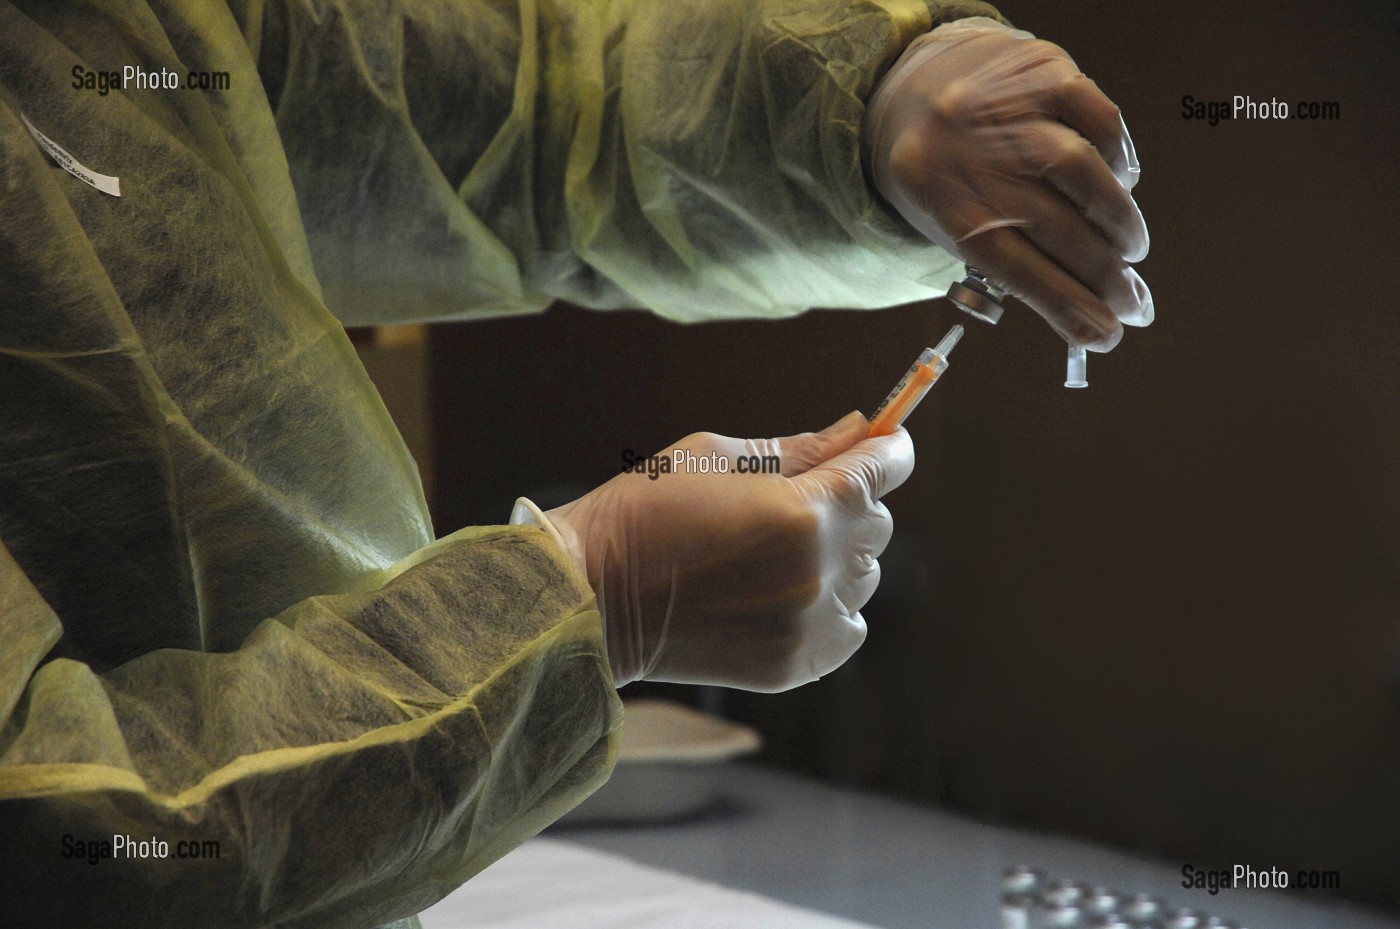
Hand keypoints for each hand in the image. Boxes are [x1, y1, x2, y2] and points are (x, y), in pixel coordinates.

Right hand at [544, 412, 912, 691]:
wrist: (592, 597)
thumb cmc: (643, 511)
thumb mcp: (715, 457)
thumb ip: (799, 448)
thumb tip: (857, 430)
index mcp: (802, 510)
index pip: (882, 469)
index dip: (887, 449)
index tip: (885, 441)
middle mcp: (818, 570)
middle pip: (877, 524)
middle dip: (848, 503)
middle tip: (793, 499)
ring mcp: (809, 624)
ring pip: (863, 579)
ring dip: (836, 559)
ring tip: (771, 554)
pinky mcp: (796, 665)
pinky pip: (847, 627)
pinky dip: (827, 608)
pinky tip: (777, 593)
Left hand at [863, 18, 1151, 350]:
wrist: (922, 90)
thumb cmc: (950, 180)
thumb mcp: (957, 228)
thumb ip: (1013, 269)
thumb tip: (1096, 319)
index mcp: (941, 204)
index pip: (1012, 267)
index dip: (1065, 305)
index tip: (1108, 335)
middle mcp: (968, 152)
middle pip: (1052, 225)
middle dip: (1104, 276)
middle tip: (1134, 304)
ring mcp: (1005, 106)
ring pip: (1080, 170)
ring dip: (1118, 223)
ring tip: (1130, 251)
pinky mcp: (1041, 70)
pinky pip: (1100, 120)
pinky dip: (1120, 161)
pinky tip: (1122, 186)